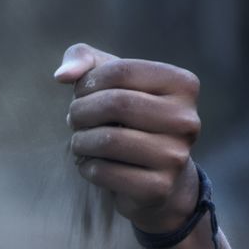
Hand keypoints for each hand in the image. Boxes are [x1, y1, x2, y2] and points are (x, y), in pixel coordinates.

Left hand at [55, 43, 201, 233]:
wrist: (156, 178)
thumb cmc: (129, 118)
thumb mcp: (111, 80)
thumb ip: (84, 60)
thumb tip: (62, 75)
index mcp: (183, 85)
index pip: (121, 70)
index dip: (88, 82)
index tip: (81, 94)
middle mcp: (186, 119)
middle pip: (115, 103)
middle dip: (81, 111)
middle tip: (74, 119)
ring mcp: (176, 156)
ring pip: (109, 140)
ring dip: (80, 141)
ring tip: (80, 142)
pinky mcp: (159, 187)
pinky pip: (105, 172)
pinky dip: (87, 168)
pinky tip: (90, 165)